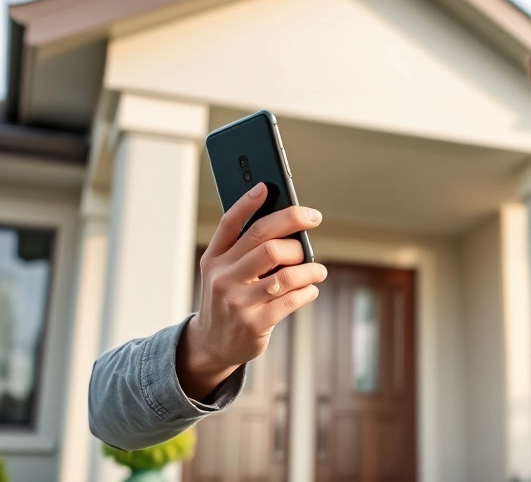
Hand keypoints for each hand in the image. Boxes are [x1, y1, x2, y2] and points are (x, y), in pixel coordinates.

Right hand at [177, 182, 326, 400]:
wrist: (212, 343)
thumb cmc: (228, 297)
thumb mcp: (223, 271)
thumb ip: (244, 248)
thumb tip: (286, 223)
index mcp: (214, 259)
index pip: (230, 224)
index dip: (248, 203)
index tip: (268, 187)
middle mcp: (223, 277)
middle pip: (266, 242)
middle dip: (295, 226)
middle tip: (313, 221)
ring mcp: (238, 302)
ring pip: (285, 273)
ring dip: (310, 267)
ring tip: (318, 269)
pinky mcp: (255, 323)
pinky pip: (292, 299)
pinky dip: (308, 290)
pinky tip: (310, 288)